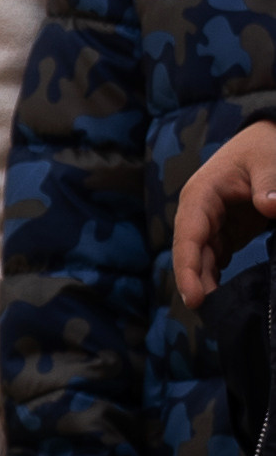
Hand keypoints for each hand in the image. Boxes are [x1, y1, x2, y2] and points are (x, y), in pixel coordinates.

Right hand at [172, 119, 275, 308]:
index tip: (195, 297)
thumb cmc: (262, 148)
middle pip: (191, 253)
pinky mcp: (223, 233)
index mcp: (201, 194)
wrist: (264, 142)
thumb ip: (269, 183)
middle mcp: (198, 212)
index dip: (188, 268)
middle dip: (197, 283)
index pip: (188, 235)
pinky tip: (224, 298)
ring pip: (201, 261)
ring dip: (207, 284)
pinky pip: (214, 260)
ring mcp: (209, 224)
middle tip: (212, 312)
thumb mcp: (267, 160)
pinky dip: (217, 278)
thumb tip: (270, 205)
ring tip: (219, 311)